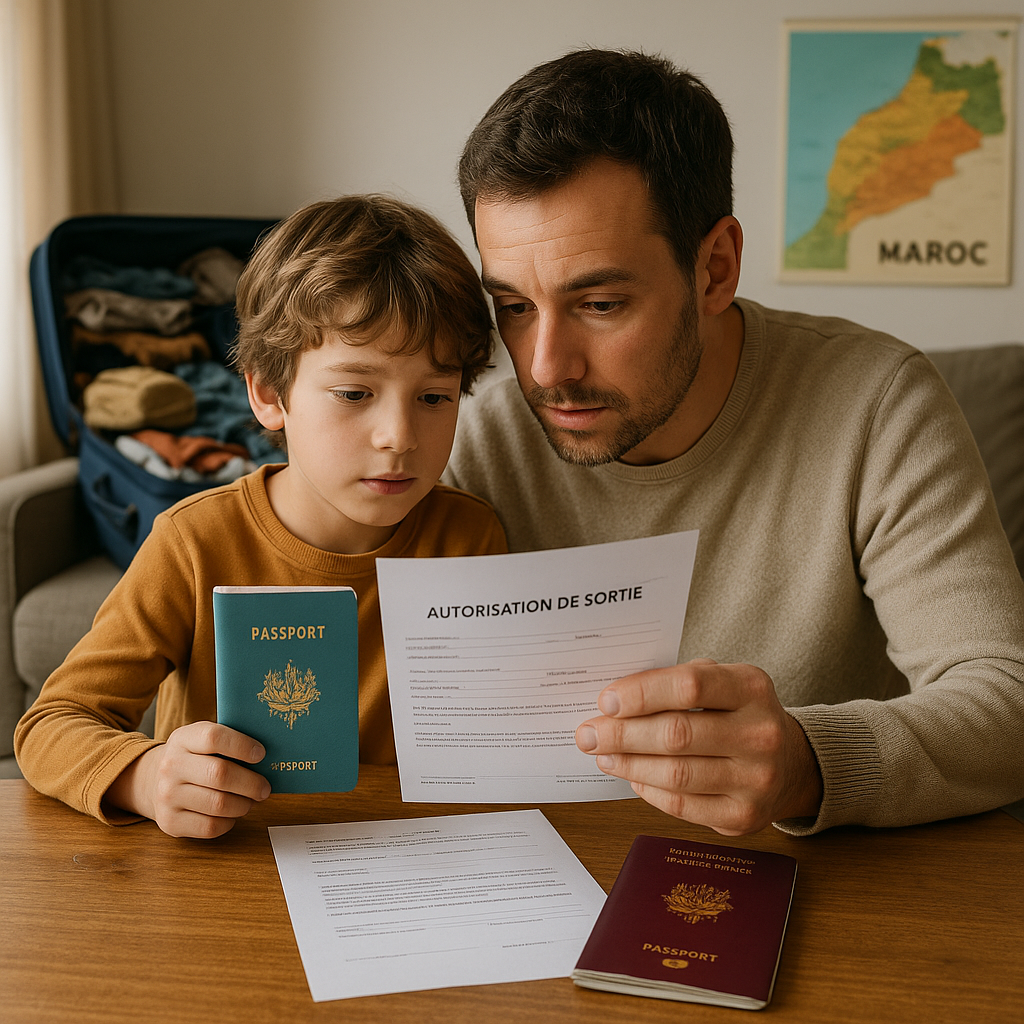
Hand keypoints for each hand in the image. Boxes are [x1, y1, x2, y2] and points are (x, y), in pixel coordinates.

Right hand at [105, 721, 270, 837]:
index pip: (214, 738)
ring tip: (250, 800)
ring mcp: (167, 796)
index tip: (261, 754)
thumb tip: (269, 754)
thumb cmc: (193, 758)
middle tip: (264, 788)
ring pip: (219, 804)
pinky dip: (229, 822)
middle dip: (251, 783)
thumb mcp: (202, 739)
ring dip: (243, 804)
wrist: (153, 780)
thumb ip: (230, 741)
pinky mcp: (170, 822)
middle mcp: (171, 766)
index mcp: (183, 739)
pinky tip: (231, 814)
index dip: (242, 746)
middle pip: (220, 774)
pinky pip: (210, 827)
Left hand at [574, 659, 822, 834]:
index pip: (689, 686)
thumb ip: (676, 682)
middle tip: (588, 733)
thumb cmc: (738, 713)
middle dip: (622, 734)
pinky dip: (649, 790)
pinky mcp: (744, 816)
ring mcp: (756, 779)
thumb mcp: (721, 682)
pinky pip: (682, 805)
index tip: (606, 700)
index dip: (642, 693)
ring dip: (628, 764)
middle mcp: (760, 733)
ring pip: (676, 774)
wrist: (791, 763)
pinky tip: (632, 776)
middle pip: (677, 734)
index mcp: (751, 687)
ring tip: (603, 754)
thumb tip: (614, 702)